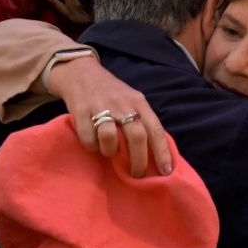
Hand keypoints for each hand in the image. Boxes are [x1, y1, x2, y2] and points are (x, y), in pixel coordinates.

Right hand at [47, 56, 172, 176]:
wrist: (80, 73)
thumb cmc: (111, 93)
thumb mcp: (131, 101)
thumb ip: (142, 121)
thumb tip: (155, 154)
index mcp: (138, 102)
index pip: (155, 129)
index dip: (162, 152)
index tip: (167, 172)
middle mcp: (122, 104)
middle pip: (136, 136)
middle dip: (139, 160)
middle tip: (137, 174)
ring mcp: (101, 107)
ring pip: (110, 138)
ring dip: (110, 152)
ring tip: (109, 153)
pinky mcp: (81, 111)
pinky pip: (88, 138)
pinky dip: (92, 147)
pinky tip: (93, 144)